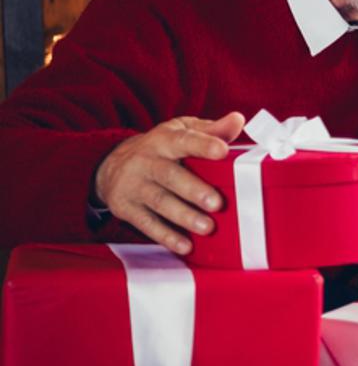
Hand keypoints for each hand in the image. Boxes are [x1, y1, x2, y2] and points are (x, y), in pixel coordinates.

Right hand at [92, 113, 246, 254]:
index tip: (222, 151)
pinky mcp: (126, 207)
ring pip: (159, 202)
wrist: (110, 165)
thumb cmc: (159, 148)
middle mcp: (145, 161)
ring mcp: (134, 186)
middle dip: (194, 190)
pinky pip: (146, 224)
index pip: (184, 141)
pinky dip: (166, 236)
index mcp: (163, 140)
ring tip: (207, 227)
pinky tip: (185, 245)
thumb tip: (238, 120)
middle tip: (217, 203)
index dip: (203, 145)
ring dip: (184, 216)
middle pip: (170, 175)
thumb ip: (211, 129)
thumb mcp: (181, 131)